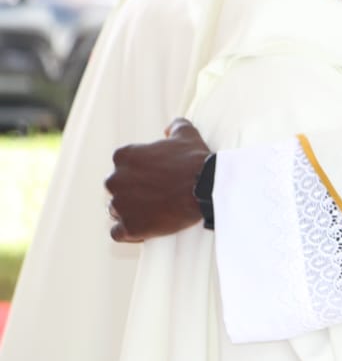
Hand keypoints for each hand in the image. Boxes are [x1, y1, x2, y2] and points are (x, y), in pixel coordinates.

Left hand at [105, 118, 209, 241]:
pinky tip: (144, 229)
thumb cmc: (195, 162)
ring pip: (116, 211)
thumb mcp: (188, 135)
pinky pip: (118, 233)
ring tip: (153, 213)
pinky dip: (128, 232)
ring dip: (130, 212)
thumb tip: (170, 128)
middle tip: (155, 196)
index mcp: (124, 156)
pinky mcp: (129, 227)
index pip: (121, 166)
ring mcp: (121, 205)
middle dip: (131, 193)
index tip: (153, 178)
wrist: (206, 189)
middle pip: (117, 189)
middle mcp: (116, 180)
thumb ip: (175, 127)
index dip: (138, 173)